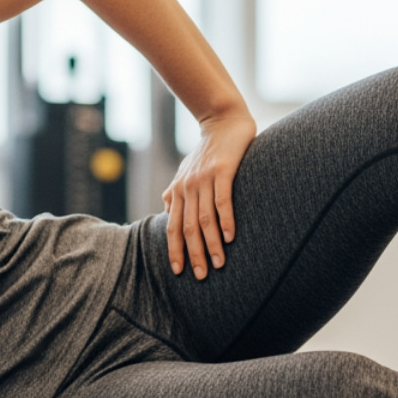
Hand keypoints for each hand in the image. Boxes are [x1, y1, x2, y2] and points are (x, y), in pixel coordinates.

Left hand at [163, 109, 256, 279]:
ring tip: (220, 263)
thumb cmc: (207, 151)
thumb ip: (175, 192)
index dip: (175, 250)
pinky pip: (222, 201)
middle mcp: (187, 187)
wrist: (223, 120)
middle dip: (194, 254)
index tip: (179, 271)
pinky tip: (231, 237)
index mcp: (178, 191)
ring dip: (212, 244)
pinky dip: (226, 221)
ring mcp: (204, 179)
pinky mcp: (222, 171)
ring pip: (205, 219)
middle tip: (202, 276)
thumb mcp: (185, 171)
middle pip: (188, 228)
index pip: (173, 227)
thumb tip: (166, 210)